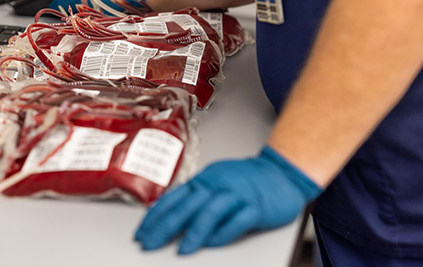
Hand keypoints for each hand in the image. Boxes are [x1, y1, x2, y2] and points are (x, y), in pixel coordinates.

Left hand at [134, 146, 322, 254]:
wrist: (280, 172)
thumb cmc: (246, 179)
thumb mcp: (214, 181)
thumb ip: (194, 197)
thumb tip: (168, 214)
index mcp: (204, 180)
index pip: (173, 198)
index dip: (155, 216)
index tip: (142, 232)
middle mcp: (217, 185)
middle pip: (187, 207)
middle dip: (165, 227)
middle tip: (150, 243)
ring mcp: (237, 195)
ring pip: (211, 212)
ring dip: (194, 233)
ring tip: (182, 250)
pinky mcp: (256, 207)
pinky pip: (238, 220)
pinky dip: (224, 233)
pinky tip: (213, 243)